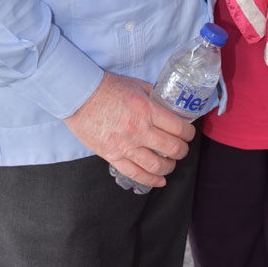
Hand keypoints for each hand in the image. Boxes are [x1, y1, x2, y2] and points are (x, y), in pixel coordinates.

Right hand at [64, 71, 194, 187]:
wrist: (78, 97)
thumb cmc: (106, 88)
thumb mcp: (136, 85)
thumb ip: (153, 96)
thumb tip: (168, 103)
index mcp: (147, 110)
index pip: (178, 128)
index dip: (189, 133)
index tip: (189, 133)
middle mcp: (139, 130)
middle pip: (172, 148)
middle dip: (182, 150)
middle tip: (182, 148)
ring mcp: (126, 146)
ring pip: (156, 165)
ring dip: (169, 167)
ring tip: (171, 164)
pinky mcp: (113, 156)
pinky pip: (136, 173)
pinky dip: (151, 180)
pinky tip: (160, 180)